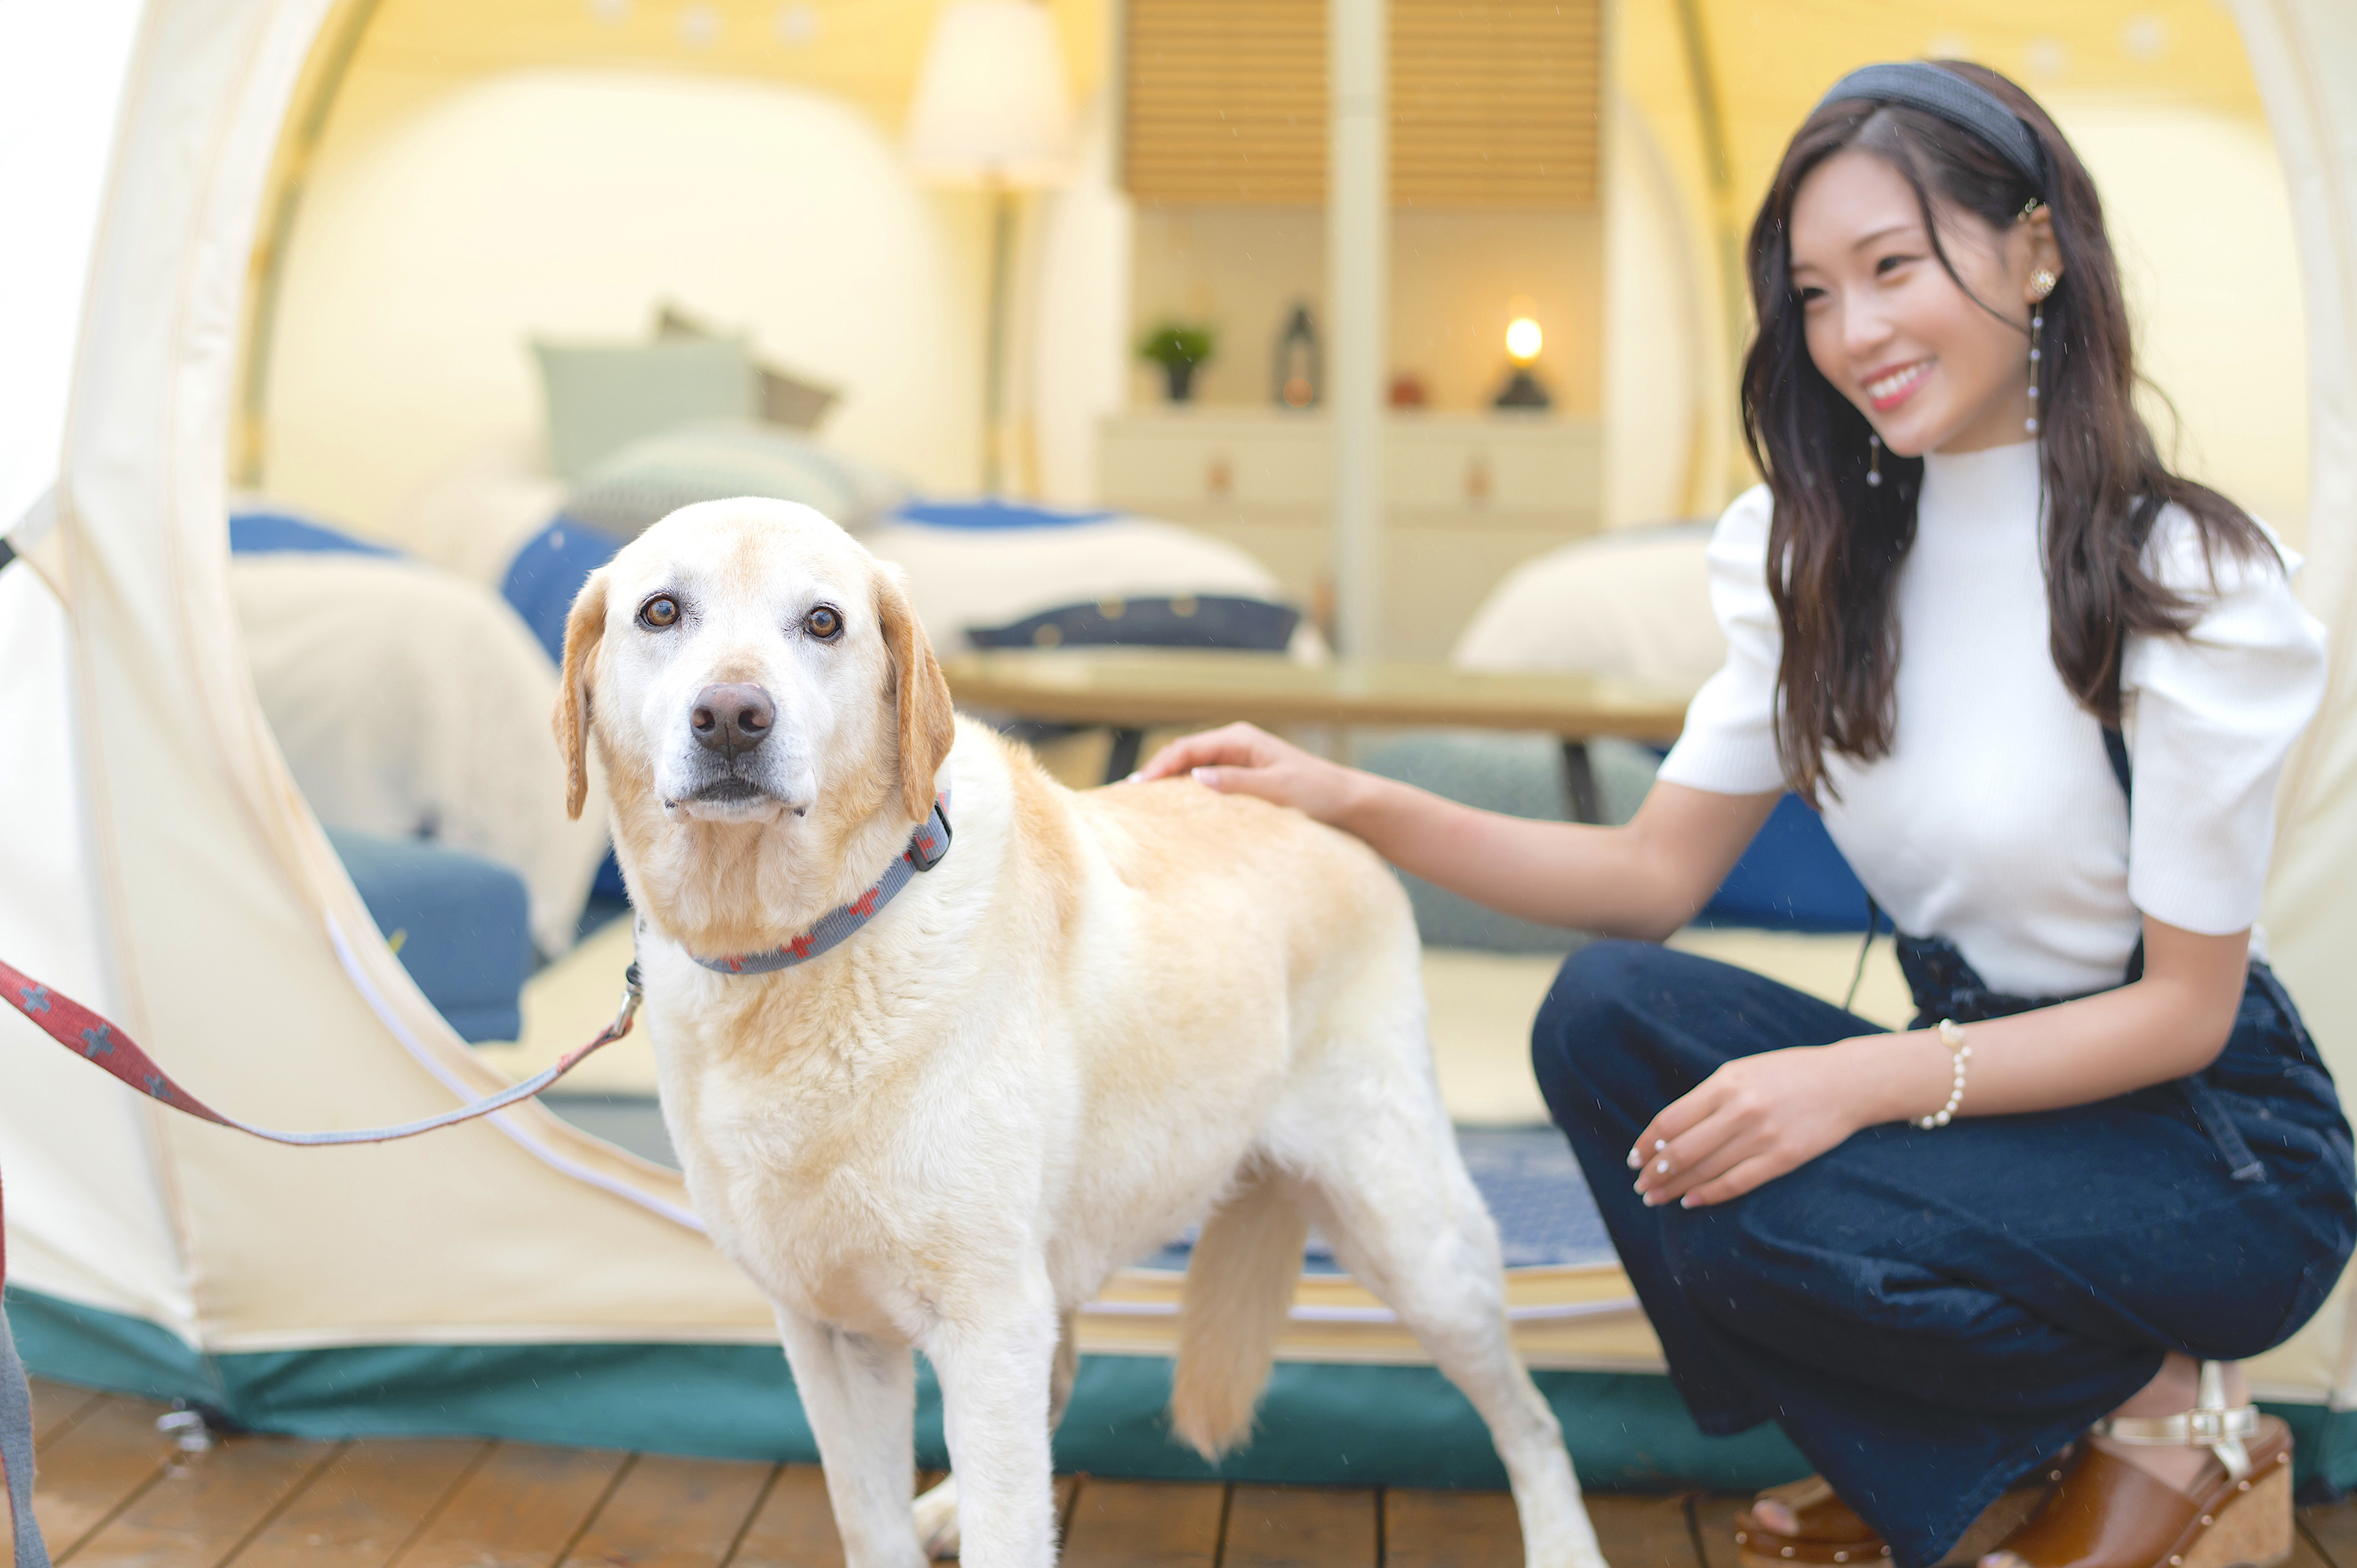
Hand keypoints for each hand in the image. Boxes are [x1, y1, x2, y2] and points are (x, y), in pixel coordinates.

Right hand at [1127, 722, 1365, 825]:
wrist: (1350, 803)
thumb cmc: (1319, 793)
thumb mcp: (1277, 789)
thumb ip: (1237, 783)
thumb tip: (1195, 777)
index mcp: (1241, 739)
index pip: (1187, 748)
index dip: (1159, 767)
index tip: (1136, 789)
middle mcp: (1237, 747)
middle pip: (1184, 757)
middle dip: (1155, 776)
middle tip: (1125, 800)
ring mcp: (1240, 764)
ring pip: (1193, 772)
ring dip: (1168, 787)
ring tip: (1140, 809)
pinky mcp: (1246, 782)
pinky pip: (1207, 786)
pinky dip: (1186, 797)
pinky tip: (1173, 814)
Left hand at [1627, 1042, 1881, 1208]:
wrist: (1846, 1082)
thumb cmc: (1788, 1075)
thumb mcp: (1743, 1071)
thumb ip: (1708, 1097)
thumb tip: (1669, 1132)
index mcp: (1726, 1083)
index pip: (1671, 1121)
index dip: (1647, 1144)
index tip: (1634, 1158)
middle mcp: (1740, 1109)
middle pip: (1682, 1150)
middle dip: (1655, 1172)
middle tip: (1640, 1187)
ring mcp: (1763, 1136)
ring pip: (1705, 1170)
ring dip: (1675, 1188)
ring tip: (1656, 1198)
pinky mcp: (1783, 1158)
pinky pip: (1736, 1183)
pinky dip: (1708, 1195)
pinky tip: (1691, 1201)